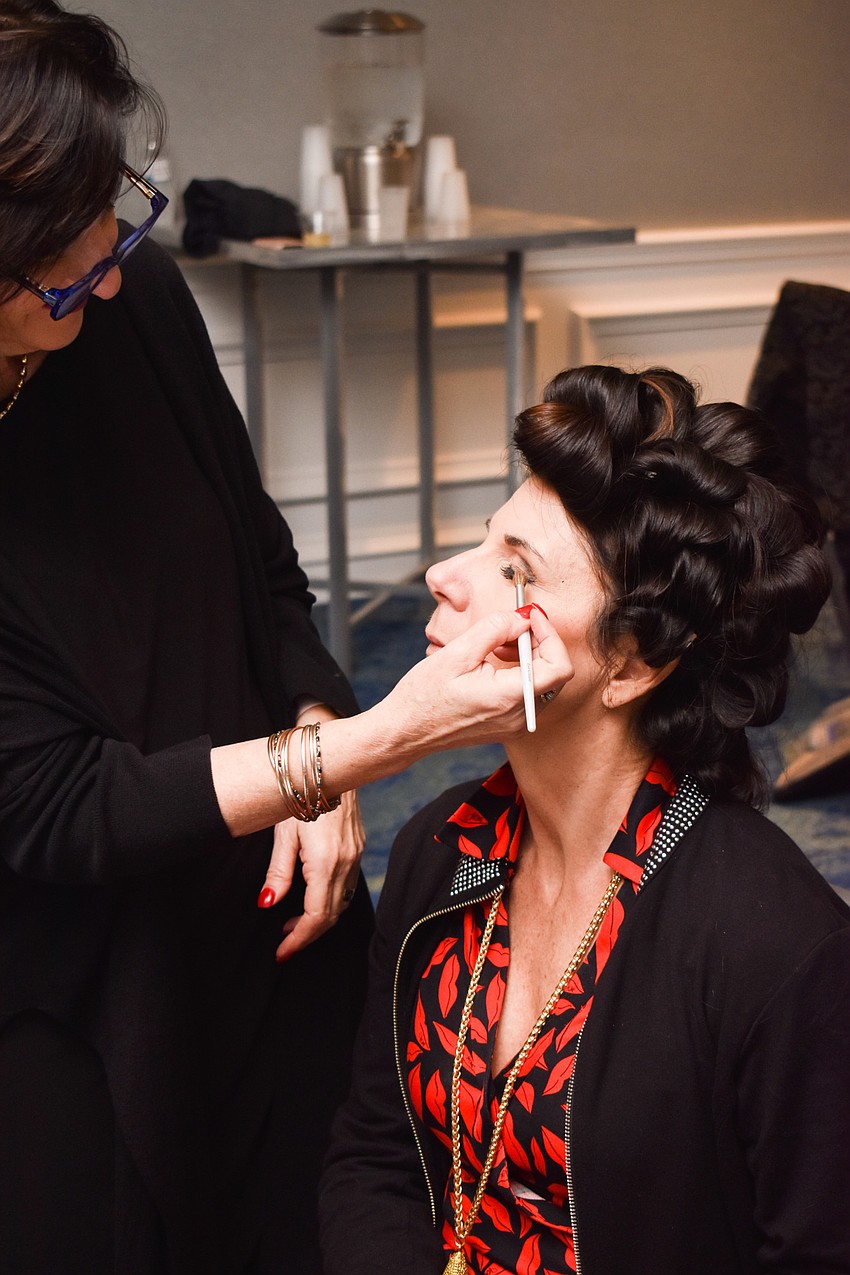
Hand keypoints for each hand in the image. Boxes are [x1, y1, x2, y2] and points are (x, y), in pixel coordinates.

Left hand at [258, 788, 364, 961]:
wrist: (328, 765)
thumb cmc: (300, 794)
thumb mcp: (283, 834)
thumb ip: (278, 873)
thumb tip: (267, 903)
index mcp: (326, 862)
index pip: (316, 916)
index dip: (300, 939)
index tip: (283, 951)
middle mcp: (346, 863)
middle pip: (331, 915)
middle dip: (308, 934)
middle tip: (284, 943)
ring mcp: (356, 855)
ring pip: (341, 902)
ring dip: (319, 918)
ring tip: (293, 924)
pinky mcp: (358, 848)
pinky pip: (347, 885)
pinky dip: (330, 899)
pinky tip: (311, 897)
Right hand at [379, 604, 571, 755]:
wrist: (406, 731)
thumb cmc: (424, 695)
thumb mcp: (457, 652)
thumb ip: (495, 629)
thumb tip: (523, 618)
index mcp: (508, 698)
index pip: (559, 667)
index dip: (550, 635)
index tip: (531, 617)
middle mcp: (519, 716)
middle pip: (554, 673)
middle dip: (539, 642)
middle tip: (513, 626)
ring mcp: (516, 725)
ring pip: (544, 682)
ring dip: (530, 656)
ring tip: (499, 644)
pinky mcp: (509, 726)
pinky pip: (530, 694)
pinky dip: (522, 672)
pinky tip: (496, 661)